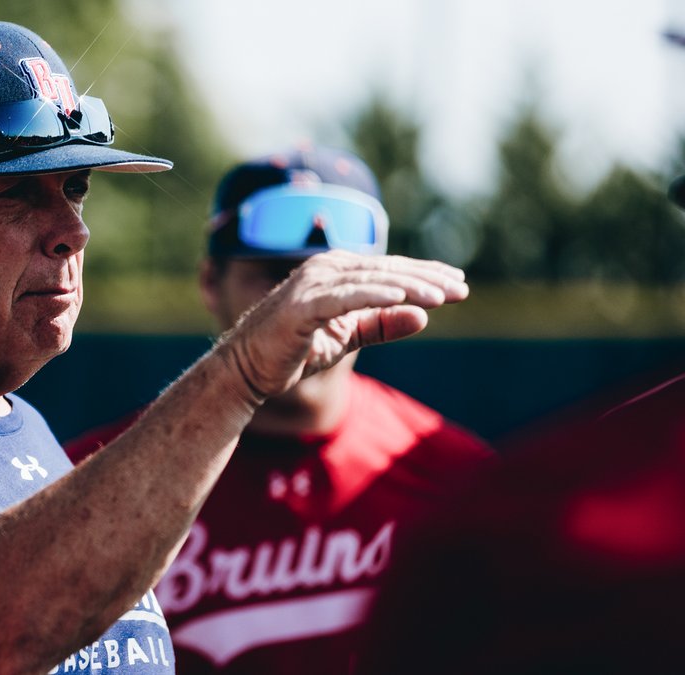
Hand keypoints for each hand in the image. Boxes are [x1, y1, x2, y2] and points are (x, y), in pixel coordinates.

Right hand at [221, 250, 468, 399]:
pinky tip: (406, 298)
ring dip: (410, 286)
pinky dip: (377, 295)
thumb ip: (381, 325)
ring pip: (371, 280)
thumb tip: (424, 318)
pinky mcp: (302, 306)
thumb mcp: (347, 338)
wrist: (246, 371)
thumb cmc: (293, 351)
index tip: (458, 285)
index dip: (424, 275)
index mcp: (334, 273)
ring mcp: (311, 284)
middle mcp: (323, 269)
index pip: (387, 270)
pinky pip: (348, 296)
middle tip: (463, 289)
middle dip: (426, 278)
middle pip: (385, 270)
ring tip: (444, 295)